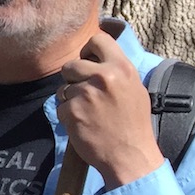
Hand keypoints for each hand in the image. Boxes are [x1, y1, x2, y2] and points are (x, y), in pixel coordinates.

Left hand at [59, 32, 163, 188]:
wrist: (129, 155)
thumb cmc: (133, 123)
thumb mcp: (134, 89)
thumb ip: (115, 70)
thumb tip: (95, 56)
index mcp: (122, 68)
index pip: (97, 39)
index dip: (88, 49)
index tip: (88, 60)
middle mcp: (103, 77)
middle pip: (71, 65)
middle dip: (73, 78)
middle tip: (86, 93)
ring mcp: (85, 94)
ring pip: (63, 87)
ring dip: (70, 98)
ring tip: (89, 112)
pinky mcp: (71, 111)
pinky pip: (60, 106)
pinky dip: (68, 115)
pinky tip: (84, 123)